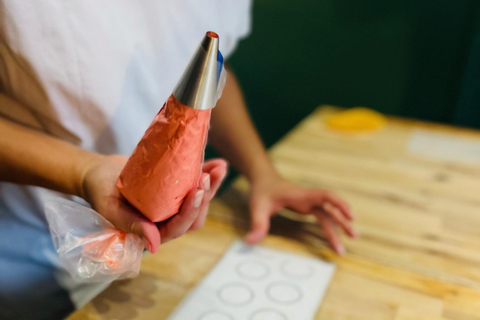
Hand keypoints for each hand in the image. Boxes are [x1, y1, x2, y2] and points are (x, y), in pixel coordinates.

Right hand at [82, 155, 226, 252]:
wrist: (101, 173)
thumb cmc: (102, 192)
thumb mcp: (111, 209)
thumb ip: (130, 225)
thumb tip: (153, 246)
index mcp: (154, 232)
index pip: (178, 228)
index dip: (190, 212)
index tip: (197, 192)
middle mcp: (167, 221)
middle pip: (194, 216)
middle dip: (205, 198)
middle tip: (208, 177)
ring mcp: (174, 205)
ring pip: (199, 201)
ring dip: (212, 186)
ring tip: (220, 168)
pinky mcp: (177, 191)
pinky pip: (196, 186)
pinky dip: (208, 174)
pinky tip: (218, 163)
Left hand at [245, 173, 356, 254]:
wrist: (263, 179)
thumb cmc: (262, 190)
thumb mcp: (257, 207)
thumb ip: (257, 224)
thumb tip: (250, 241)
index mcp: (301, 194)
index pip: (325, 195)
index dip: (339, 203)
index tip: (350, 215)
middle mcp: (308, 197)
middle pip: (331, 208)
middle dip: (343, 221)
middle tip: (354, 237)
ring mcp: (309, 202)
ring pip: (329, 214)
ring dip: (339, 226)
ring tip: (350, 241)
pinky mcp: (307, 207)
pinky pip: (323, 216)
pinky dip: (331, 226)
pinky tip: (336, 235)